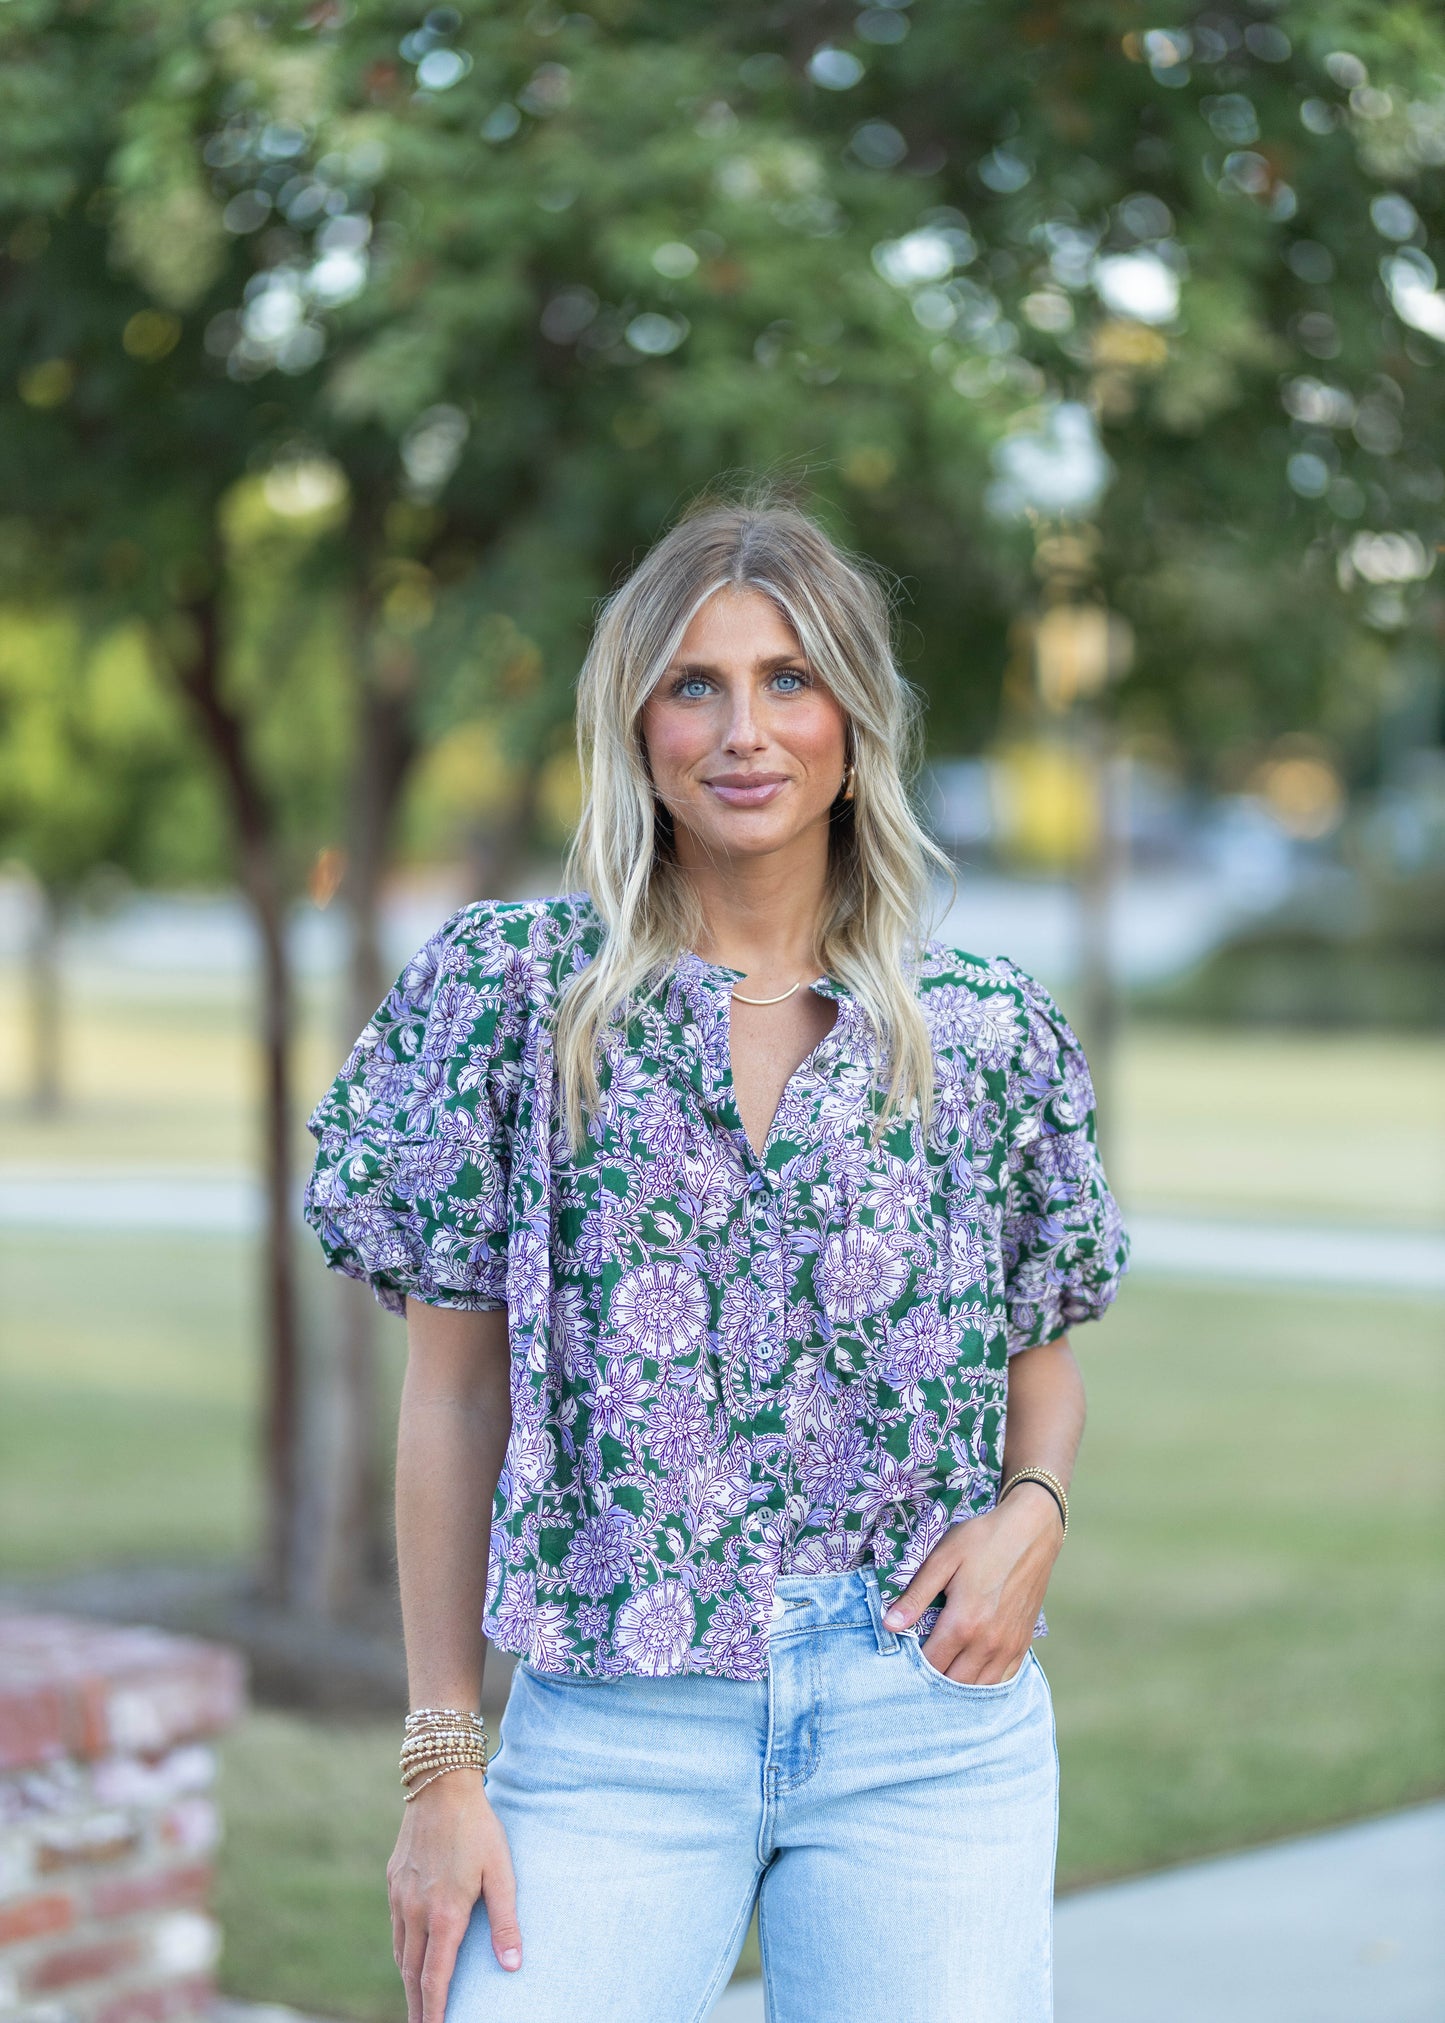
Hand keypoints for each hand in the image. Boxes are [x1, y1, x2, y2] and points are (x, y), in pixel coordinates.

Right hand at [387, 1768, 520, 2022]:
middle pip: (412, 1974)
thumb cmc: (479, 1827)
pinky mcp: (393, 1881)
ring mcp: (400, 1896)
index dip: (436, 2011)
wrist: (440, 1785)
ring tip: (416, 2004)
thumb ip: (505, 1922)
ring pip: (400, 1952)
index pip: (435, 1978)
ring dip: (408, 1982)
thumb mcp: (501, 1872)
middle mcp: (415, 1911)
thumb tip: (513, 1967)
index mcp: (444, 1914)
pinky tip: (410, 1956)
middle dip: (417, 2007)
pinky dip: (403, 1951)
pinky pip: (396, 1927)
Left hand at [882, 1484, 1063, 1683]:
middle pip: (954, 1683)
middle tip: (920, 1662)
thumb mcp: (943, 1559)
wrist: (1031, 1531)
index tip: (903, 1655)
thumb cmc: (983, 1540)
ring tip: (943, 1667)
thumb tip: (889, 1625)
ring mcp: (1009, 1646)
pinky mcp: (1023, 1643)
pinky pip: (1003, 1679)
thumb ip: (916, 1595)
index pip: (931, 1664)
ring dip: (958, 1684)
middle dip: (934, 1678)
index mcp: (964, 1623)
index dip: (913, 1665)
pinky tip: (971, 1670)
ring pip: (979, 1687)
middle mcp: (988, 1643)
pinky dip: (985, 1682)